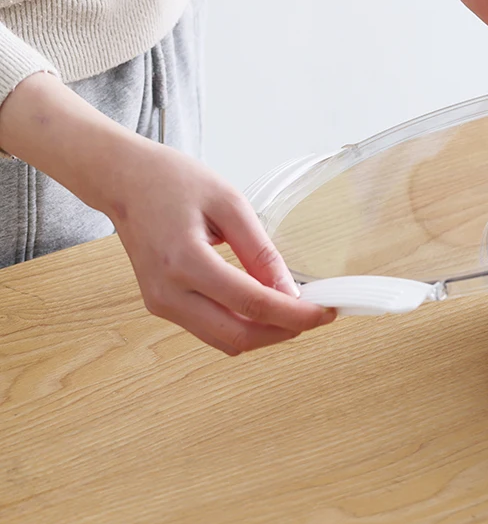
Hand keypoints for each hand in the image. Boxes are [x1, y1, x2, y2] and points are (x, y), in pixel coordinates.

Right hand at [0, 74, 334, 354]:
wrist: (124, 181)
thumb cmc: (174, 182)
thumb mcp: (229, 203)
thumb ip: (260, 251)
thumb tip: (290, 291)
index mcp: (185, 260)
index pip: (251, 304)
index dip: (295, 314)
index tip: (327, 312)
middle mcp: (167, 292)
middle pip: (238, 337)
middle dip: (284, 332)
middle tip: (316, 315)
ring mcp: (160, 304)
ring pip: (225, 342)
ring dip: (265, 334)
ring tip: (296, 310)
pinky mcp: (161, 306)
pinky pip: (210, 331)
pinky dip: (243, 327)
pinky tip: (266, 308)